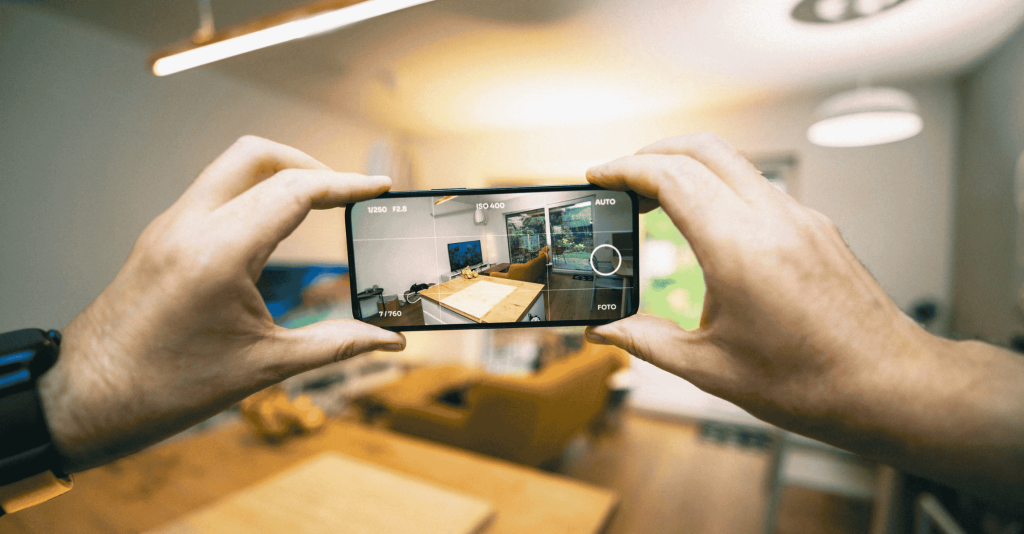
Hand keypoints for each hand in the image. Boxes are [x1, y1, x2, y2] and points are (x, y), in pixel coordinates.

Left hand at [38, 136, 405, 472]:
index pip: (293, 190)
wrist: (87, 398)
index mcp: (218, 253)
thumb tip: (390, 340)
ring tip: (315, 208)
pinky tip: (272, 231)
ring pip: (230, 167)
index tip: (379, 187)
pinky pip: (212, 193)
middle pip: (257, 154)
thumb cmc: (168, 387)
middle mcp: (189, 226)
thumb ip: (336, 344)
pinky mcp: (160, 237)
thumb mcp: (264, 366)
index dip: (345, 184)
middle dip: (308, 164)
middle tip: (343, 194)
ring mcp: (169, 227)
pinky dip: (250, 196)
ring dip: (276, 175)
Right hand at [584, 132, 923, 428]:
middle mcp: (772, 219)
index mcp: (738, 248)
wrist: (888, 385)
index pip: (670, 177)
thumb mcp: (709, 367)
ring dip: (691, 167)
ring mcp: (800, 218)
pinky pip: (760, 188)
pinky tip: (711, 226)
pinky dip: (723, 189)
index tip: (598, 175)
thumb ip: (646, 341)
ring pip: (734, 163)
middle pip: (702, 149)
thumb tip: (603, 332)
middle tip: (622, 177)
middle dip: (652, 152)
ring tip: (660, 199)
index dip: (625, 169)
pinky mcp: (817, 227)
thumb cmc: (807, 382)